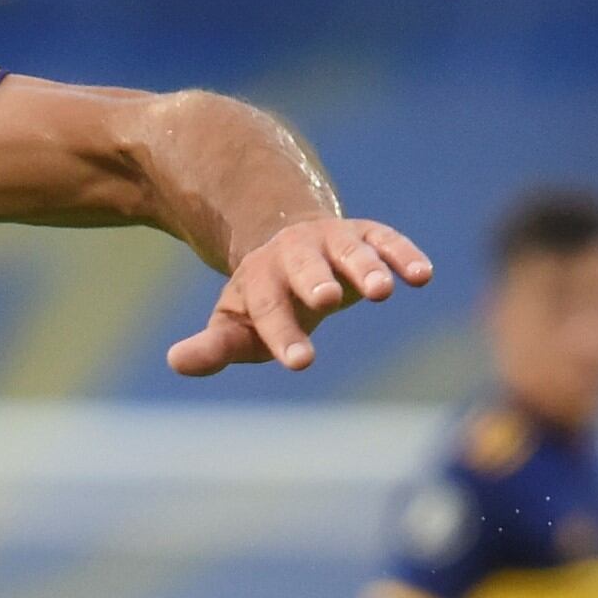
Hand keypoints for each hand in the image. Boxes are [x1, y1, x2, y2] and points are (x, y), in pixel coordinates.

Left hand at [168, 216, 433, 376]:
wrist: (287, 239)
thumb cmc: (263, 299)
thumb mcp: (235, 324)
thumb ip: (213, 346)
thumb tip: (175, 361)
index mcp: (261, 282)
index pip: (269, 312)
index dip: (283, 336)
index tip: (299, 362)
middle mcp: (296, 256)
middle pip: (304, 270)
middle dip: (315, 282)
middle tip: (326, 300)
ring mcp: (333, 242)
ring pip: (349, 252)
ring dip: (366, 268)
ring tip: (381, 291)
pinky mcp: (368, 235)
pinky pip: (387, 242)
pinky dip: (404, 255)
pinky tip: (422, 276)